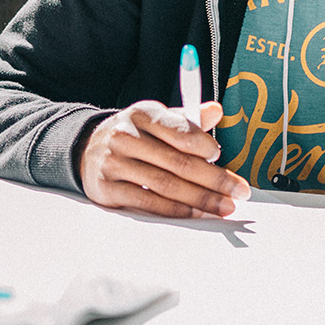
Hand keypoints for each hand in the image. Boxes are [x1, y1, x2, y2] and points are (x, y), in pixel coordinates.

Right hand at [76, 100, 250, 218]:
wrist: (85, 150)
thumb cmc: (132, 136)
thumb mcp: (154, 119)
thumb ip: (186, 119)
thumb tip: (216, 111)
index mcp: (142, 113)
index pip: (179, 130)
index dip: (205, 145)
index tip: (221, 156)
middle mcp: (126, 136)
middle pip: (179, 162)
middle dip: (215, 179)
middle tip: (239, 191)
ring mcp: (115, 163)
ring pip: (167, 185)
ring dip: (201, 199)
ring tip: (224, 207)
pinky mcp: (108, 189)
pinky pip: (149, 203)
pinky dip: (177, 210)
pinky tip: (196, 213)